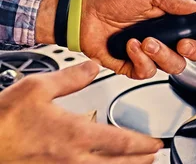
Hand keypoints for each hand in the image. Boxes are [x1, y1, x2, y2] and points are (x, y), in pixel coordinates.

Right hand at [0, 61, 162, 163]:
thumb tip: (93, 66)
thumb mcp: (37, 88)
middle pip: (117, 163)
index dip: (142, 144)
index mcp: (75, 134)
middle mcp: (72, 158)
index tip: (155, 143)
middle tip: (154, 157)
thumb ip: (71, 78)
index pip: (121, 141)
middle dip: (139, 161)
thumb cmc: (3, 121)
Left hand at [36, 0, 195, 78]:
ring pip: (175, 66)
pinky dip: (141, 61)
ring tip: (145, 40)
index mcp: (174, 17)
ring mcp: (152, 51)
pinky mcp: (135, 65)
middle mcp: (167, 36)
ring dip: (161, 55)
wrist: (83, 10)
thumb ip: (177, 0)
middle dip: (192, 50)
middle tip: (180, 43)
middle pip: (195, 53)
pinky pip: (148, 72)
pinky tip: (131, 47)